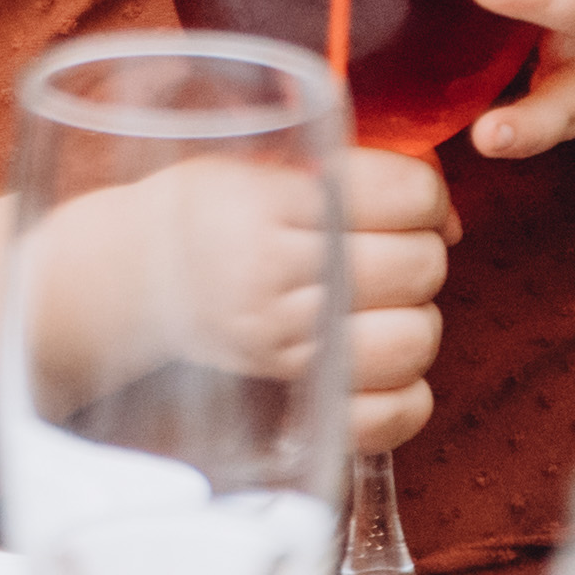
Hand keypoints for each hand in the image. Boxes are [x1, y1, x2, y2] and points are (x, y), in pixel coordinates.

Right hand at [15, 146, 455, 456]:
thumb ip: (352, 168)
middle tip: (395, 245)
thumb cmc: (208, 206)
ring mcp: (288, 340)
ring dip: (418, 317)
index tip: (410, 199)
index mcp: (281, 201)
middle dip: (424, 250)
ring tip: (388, 302)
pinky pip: (384, 415)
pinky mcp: (291, 391)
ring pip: (413, 338)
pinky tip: (387, 366)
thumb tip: (443, 205)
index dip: (428, 195)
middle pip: (418, 265)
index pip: (407, 195)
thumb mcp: (266, 159)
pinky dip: (406, 397)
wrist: (130, 274)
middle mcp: (284, 274)